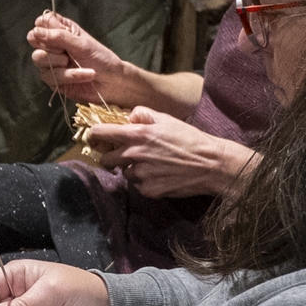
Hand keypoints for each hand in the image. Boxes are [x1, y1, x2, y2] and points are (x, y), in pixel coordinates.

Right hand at [27, 11, 140, 106]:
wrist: (113, 83)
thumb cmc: (102, 59)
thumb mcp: (82, 44)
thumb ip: (59, 37)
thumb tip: (36, 31)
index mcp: (62, 31)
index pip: (42, 23)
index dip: (45, 28)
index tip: (57, 34)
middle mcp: (53, 46)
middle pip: (35, 40)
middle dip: (52, 47)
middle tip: (68, 52)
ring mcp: (51, 63)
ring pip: (39, 58)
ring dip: (61, 62)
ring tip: (77, 63)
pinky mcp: (53, 80)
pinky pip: (51, 76)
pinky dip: (71, 76)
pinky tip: (86, 75)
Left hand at [81, 109, 256, 199]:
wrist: (211, 164)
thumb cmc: (190, 139)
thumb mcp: (167, 119)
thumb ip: (143, 115)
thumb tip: (129, 117)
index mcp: (137, 135)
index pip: (100, 133)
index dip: (94, 134)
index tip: (95, 137)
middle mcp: (134, 156)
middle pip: (106, 158)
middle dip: (112, 155)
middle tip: (125, 154)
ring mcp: (140, 175)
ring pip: (124, 172)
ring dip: (131, 169)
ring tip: (151, 164)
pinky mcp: (148, 190)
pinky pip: (137, 185)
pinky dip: (144, 181)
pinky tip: (159, 174)